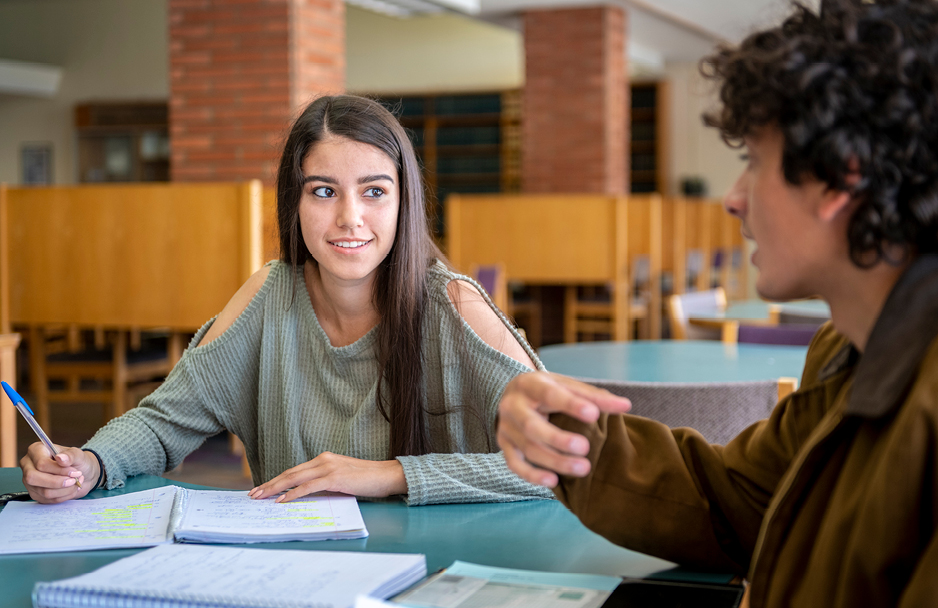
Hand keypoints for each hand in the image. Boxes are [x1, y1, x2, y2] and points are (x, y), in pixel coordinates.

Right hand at [21, 443, 97, 503]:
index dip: (59, 470)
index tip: (74, 472)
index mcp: (36, 450)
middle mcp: (28, 465)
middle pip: (34, 478)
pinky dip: (63, 496)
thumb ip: (71, 455)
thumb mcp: (78, 455)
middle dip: (58, 482)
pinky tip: (70, 489)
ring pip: (43, 491)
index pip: (41, 463)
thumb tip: (60, 458)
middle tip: (74, 480)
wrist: (83, 474)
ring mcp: (29, 481)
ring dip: (64, 490)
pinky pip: (47, 499)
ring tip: (76, 483)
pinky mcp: (35, 493)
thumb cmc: (78, 461)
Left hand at [248, 452, 407, 502]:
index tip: (263, 488)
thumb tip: (306, 496)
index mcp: (324, 459)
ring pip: (295, 478)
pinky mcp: (335, 478)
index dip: (277, 480)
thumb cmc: (367, 480)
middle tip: (253, 493)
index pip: (295, 471)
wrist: (388, 475)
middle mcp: (323, 460)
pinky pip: (308, 487)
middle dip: (269, 484)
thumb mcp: (342, 479)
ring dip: (275, 489)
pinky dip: (293, 494)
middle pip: (290, 473)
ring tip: (261, 497)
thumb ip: (325, 483)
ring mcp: (329, 467)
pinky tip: (282, 501)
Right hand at [497, 372, 630, 487]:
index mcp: (529, 385)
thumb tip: (626, 406)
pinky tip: (553, 481)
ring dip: (554, 461)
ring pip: (528, 449)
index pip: (550, 394)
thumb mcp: (566, 386)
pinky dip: (533, 475)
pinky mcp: (504, 446)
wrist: (512, 396)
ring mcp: (506, 428)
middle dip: (559, 440)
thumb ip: (594, 397)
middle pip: (532, 427)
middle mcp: (512, 407)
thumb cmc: (546, 391)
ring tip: (583, 468)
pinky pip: (515, 465)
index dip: (571, 405)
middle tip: (585, 448)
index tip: (593, 415)